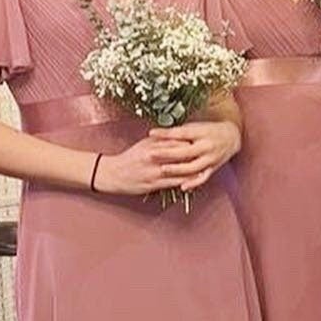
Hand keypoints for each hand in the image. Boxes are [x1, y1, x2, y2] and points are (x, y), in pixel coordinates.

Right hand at [92, 132, 217, 197]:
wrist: (112, 174)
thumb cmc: (129, 158)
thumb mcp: (143, 145)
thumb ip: (160, 140)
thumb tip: (175, 135)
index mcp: (152, 145)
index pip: (176, 141)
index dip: (190, 142)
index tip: (201, 140)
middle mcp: (154, 157)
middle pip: (179, 155)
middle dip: (194, 155)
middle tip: (208, 153)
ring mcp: (154, 172)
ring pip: (178, 170)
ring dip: (193, 169)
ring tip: (207, 167)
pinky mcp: (153, 184)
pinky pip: (172, 183)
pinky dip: (184, 182)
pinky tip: (194, 181)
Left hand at [145, 119, 240, 191]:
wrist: (232, 137)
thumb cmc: (210, 130)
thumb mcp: (196, 127)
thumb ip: (180, 132)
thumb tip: (160, 134)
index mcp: (202, 133)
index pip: (181, 133)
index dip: (165, 134)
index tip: (152, 133)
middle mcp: (207, 146)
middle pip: (185, 151)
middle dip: (167, 153)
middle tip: (151, 154)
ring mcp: (211, 158)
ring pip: (193, 167)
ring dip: (177, 169)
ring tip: (162, 170)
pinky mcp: (213, 168)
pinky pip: (203, 177)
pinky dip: (193, 183)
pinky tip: (182, 186)